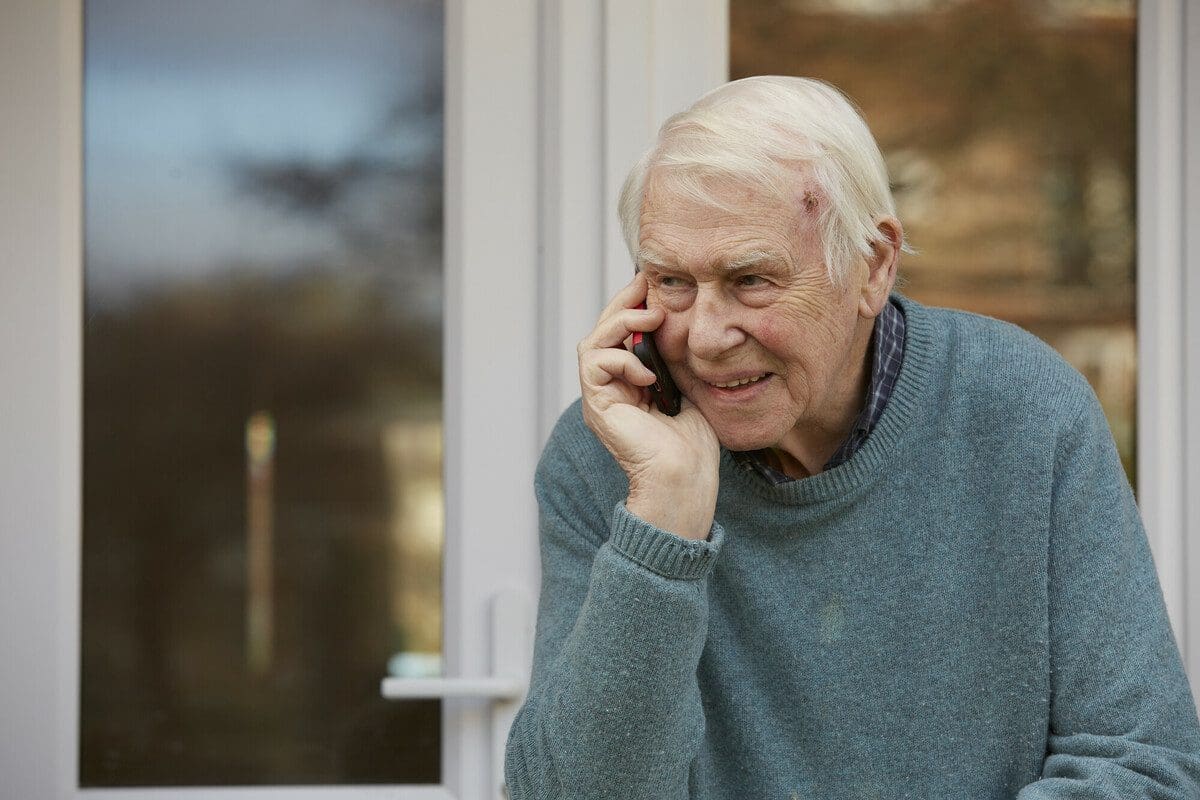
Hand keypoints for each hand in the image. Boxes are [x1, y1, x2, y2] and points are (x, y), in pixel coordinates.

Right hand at [577, 274, 719, 539]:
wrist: (684, 478)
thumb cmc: (692, 444)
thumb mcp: (687, 388)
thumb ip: (675, 359)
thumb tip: (677, 322)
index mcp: (628, 384)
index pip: (620, 334)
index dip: (632, 306)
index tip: (652, 283)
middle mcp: (609, 388)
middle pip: (601, 331)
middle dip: (623, 304)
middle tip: (646, 285)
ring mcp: (600, 398)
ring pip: (592, 343)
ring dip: (620, 324)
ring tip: (652, 320)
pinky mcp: (597, 406)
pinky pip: (595, 364)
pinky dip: (621, 359)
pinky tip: (649, 373)